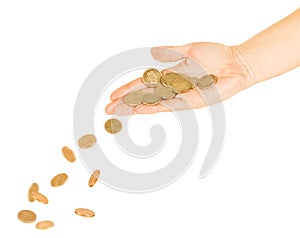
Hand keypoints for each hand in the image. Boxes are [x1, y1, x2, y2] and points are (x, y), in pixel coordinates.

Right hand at [105, 42, 253, 114]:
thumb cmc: (216, 54)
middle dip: (125, 102)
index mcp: (170, 75)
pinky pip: (167, 105)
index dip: (127, 89)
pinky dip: (152, 107)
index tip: (113, 95)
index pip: (143, 83)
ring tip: (117, 113)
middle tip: (108, 110)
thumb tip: (153, 52)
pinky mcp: (189, 101)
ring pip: (151, 102)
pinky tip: (138, 110)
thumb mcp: (189, 49)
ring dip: (134, 107)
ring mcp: (179, 95)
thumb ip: (171, 52)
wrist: (235, 63)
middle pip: (143, 96)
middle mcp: (171, 87)